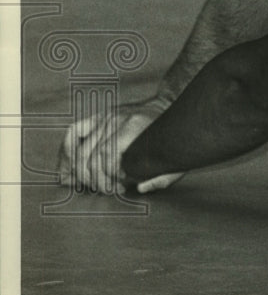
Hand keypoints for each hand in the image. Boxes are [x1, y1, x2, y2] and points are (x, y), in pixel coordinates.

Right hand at [57, 95, 181, 194]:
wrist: (169, 104)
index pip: (108, 156)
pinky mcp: (99, 116)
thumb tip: (140, 189)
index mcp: (136, 125)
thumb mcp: (174, 157)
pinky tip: (67, 171)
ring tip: (90, 185)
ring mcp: (106, 116)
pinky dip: (66, 153)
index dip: (109, 177)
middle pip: (92, 155)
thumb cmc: (171, 136)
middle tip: (107, 189)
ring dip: (81, 173)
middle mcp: (117, 119)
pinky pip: (73, 132)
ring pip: (80, 149)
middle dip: (95, 179)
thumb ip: (161, 176)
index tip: (121, 186)